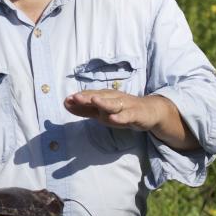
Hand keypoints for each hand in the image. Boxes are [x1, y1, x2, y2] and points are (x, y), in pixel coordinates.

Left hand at [64, 90, 199, 150]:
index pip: (90, 97)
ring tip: (94, 101)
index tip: (66, 100)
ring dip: (103, 103)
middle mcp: (114, 98)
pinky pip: (128, 115)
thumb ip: (84, 109)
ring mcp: (125, 105)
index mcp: (105, 97)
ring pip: (114, 104)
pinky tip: (113, 118)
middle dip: (87, 97)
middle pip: (100, 97)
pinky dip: (121, 117)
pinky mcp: (136, 114)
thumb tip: (66, 104)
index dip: (79, 99)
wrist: (149, 111)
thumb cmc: (121, 110)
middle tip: (75, 98)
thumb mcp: (102, 112)